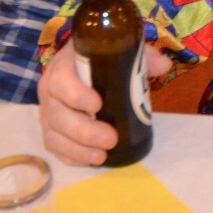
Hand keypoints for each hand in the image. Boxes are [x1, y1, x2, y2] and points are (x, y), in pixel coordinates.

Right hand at [38, 42, 172, 165]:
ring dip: (78, 149)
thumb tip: (164, 64)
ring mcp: (48, 113)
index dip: (76, 95)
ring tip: (102, 156)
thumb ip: (142, 56)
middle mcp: (50, 91)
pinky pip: (55, 148)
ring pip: (54, 135)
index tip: (98, 105)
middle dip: (83, 131)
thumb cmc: (102, 61)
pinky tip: (91, 160)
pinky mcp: (51, 131)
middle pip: (57, 114)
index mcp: (63, 67)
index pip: (60, 80)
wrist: (83, 67)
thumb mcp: (120, 53)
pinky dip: (72, 157)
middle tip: (110, 139)